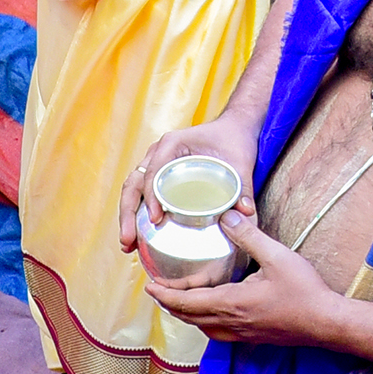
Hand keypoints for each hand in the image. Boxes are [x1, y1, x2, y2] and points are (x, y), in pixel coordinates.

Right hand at [117, 121, 254, 252]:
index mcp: (172, 144)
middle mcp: (158, 152)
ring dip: (128, 218)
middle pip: (134, 184)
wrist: (233, 128)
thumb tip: (245, 214)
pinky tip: (139, 237)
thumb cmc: (233, 139)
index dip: (151, 197)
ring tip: (128, 245)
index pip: (153, 172)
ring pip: (133, 191)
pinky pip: (141, 194)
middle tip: (129, 241)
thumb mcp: (241, 162)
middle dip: (127, 214)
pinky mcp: (159, 176)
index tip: (156, 219)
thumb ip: (243, 187)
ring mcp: (155, 163)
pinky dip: (137, 215)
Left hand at [143, 209, 338, 344]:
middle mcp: (230, 322)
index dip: (165, 295)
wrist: (326, 323)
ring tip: (178, 300)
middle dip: (170, 304)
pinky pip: (217, 333)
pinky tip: (209, 314)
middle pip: (189, 317)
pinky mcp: (251, 337)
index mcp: (231, 303)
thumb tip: (227, 216)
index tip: (150, 286)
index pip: (186, 303)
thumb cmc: (304, 291)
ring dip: (186, 315)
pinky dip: (204, 323)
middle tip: (158, 290)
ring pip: (202, 327)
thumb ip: (249, 237)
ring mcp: (240, 333)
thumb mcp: (277, 256)